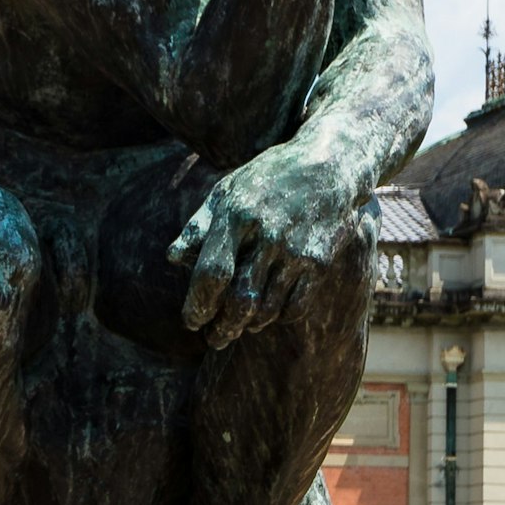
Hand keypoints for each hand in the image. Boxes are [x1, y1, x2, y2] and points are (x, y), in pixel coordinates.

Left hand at [169, 149, 366, 343]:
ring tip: (238, 329)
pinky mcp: (320, 260)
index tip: (191, 322)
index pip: (212, 272)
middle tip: (213, 339)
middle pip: (240, 299)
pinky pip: (295, 305)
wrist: (331, 165)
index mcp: (237, 214)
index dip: (198, 304)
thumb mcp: (229, 189)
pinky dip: (279, 317)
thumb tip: (173, 258)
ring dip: (248, 325)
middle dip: (223, 327)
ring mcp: (296, 249)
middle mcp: (267, 234)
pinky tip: (268, 315)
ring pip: (267, 307)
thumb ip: (200, 225)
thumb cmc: (270, 177)